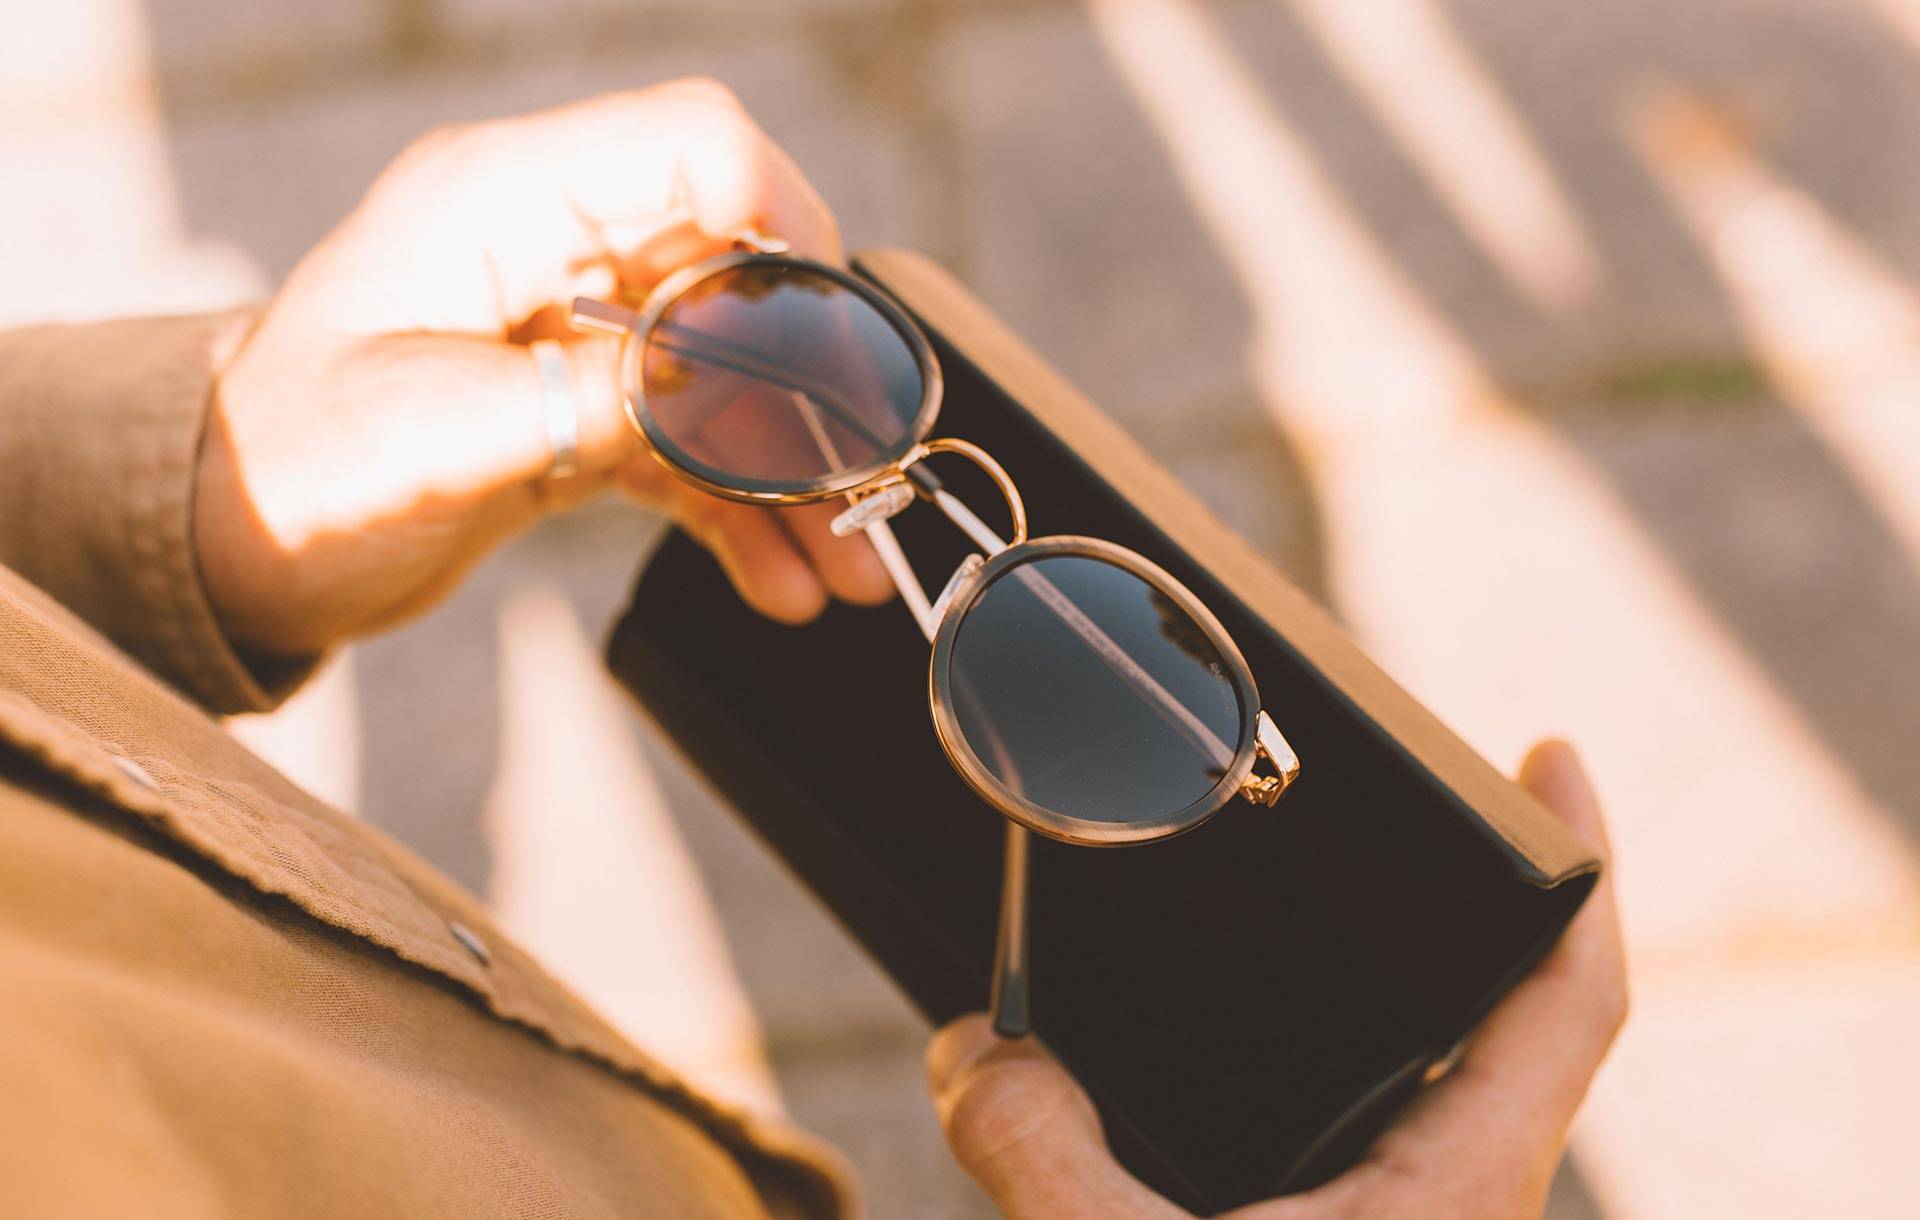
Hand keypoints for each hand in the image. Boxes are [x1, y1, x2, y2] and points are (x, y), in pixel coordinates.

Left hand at [196, 80, 891, 656]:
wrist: (229, 550)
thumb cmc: (290, 474)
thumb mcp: (434, 437)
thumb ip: (587, 400)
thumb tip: (729, 394)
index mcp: (500, 201)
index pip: (694, 147)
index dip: (787, 222)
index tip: (835, 337)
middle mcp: (549, 246)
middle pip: (738, 269)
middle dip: (812, 380)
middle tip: (864, 480)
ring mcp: (572, 326)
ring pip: (732, 369)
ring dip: (794, 467)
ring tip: (845, 561)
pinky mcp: (581, 403)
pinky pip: (694, 442)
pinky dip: (743, 507)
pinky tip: (780, 577)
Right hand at [926, 739, 1627, 1219]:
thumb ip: (1044, 1155)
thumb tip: (975, 1046)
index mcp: (1456, 1185)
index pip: (1575, 993)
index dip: (1584, 860)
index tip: (1554, 757)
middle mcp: (1450, 1200)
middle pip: (1505, 1015)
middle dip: (1461, 908)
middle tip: (1393, 811)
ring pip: (1416, 1082)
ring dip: (1370, 998)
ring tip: (1293, 916)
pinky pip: (1337, 1135)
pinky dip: (1291, 1073)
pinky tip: (1201, 1064)